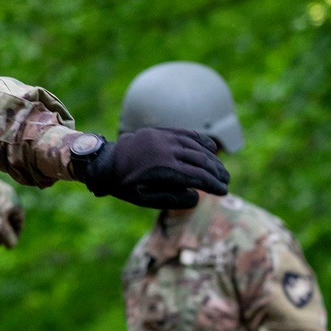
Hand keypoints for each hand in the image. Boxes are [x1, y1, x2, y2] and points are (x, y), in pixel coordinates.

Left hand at [76, 128, 228, 208]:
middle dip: (217, 172)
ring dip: (212, 158)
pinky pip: (187, 134)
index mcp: (163, 170)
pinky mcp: (161, 131)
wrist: (105, 162)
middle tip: (225, 181)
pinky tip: (211, 149)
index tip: (223, 191)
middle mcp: (167, 151)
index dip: (214, 184)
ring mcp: (164, 138)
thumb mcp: (145, 200)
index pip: (198, 176)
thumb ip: (171, 199)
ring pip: (197, 147)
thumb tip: (197, 196)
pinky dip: (202, 142)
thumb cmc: (125, 186)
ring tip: (220, 170)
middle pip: (201, 161)